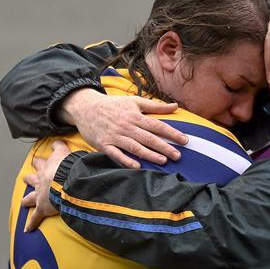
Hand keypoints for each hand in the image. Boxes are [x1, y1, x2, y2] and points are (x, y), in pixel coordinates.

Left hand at [21, 140, 70, 230]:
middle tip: (27, 179)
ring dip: (27, 200)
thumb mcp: (65, 151)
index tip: (37, 160)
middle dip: (29, 179)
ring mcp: (40, 196)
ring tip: (23, 202)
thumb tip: (57, 140)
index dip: (39, 162)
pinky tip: (28, 229)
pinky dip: (31, 223)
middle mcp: (40, 181)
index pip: (40, 163)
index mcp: (46, 169)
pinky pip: (35, 218)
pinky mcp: (42, 208)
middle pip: (31, 179)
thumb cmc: (68, 168)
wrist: (66, 182)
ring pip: (30, 198)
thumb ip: (60, 145)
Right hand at [59, 88, 187, 168]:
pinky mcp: (104, 144)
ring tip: (163, 161)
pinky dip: (126, 160)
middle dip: (164, 147)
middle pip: (149, 138)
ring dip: (149, 155)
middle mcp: (127, 126)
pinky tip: (137, 167)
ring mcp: (115, 136)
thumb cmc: (112, 105)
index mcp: (135, 116)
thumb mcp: (134, 101)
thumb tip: (176, 106)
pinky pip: (116, 154)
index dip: (172, 133)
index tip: (185, 140)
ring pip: (135, 147)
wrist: (85, 107)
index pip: (157, 126)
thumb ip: (155, 106)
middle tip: (178, 156)